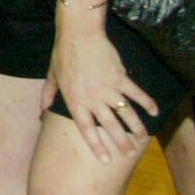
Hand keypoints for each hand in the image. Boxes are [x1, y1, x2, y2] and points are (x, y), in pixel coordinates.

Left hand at [48, 23, 155, 163]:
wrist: (79, 34)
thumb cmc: (63, 54)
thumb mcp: (52, 77)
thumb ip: (47, 96)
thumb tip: (40, 112)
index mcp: (75, 101)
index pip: (87, 129)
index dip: (96, 145)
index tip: (105, 159)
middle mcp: (93, 99)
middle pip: (110, 126)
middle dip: (120, 142)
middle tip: (128, 153)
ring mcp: (108, 88)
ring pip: (126, 113)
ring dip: (135, 127)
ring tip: (141, 139)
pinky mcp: (121, 77)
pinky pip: (137, 94)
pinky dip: (147, 103)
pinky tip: (154, 112)